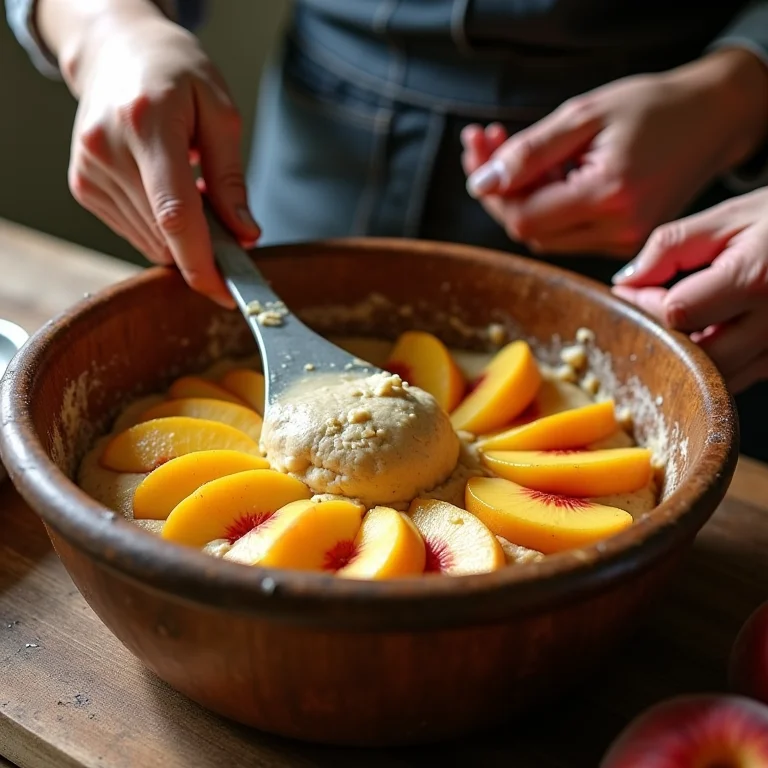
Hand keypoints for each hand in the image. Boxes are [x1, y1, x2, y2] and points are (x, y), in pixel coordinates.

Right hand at [62, 10, 259, 305]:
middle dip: (204, 249)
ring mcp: (89, 172)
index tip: (226, 292)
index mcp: (147, 125)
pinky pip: (134, 232)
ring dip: (182, 238)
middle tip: (231, 229)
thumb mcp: (220, 113)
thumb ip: (231, 179)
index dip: (202, 263)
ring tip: (193, 192)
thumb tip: (246, 235)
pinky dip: (160, 229)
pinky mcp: (83, 186)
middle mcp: (108, 151)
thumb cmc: (175, 74)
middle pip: (163, 235)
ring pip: (150, 241)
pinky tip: (166, 193)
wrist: (117, 52)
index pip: (175, 215)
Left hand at [462, 49, 767, 258]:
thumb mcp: (584, 114)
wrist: (712, 119)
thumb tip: (481, 185)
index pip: (523, 218)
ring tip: (520, 152)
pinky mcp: (623, 243)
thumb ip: (528, 153)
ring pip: (544, 236)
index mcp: (607, 195)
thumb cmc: (652, 107)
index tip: (479, 150)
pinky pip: (567, 234)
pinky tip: (548, 172)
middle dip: (501, 190)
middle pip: (528, 231)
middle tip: (488, 144)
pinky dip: (547, 207)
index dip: (493, 191)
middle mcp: (617, 229)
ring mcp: (622, 242)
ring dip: (521, 198)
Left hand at [612, 188, 767, 392]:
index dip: (646, 302)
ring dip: (688, 353)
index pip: (676, 312)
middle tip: (655, 309)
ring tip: (690, 317)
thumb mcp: (728, 218)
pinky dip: (717, 360)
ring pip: (716, 376)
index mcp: (755, 280)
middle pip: (693, 355)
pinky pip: (741, 376)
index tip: (636, 289)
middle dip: (664, 334)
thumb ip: (670, 248)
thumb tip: (626, 281)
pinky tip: (716, 329)